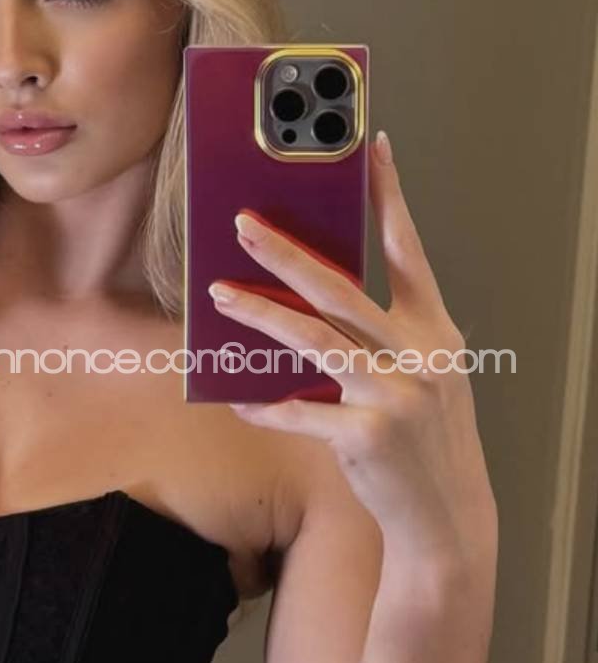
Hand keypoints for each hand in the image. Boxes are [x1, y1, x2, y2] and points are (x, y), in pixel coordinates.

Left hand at [208, 130, 497, 575]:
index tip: (371, 148)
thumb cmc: (422, 436)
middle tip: (242, 223)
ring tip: (218, 295)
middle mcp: (421, 355)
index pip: (409, 251)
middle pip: (342, 289)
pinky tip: (238, 400)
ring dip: (259, 315)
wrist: (445, 513)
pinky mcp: (367, 435)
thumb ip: (378, 337)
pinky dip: (266, 406)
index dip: (390, 198)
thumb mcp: (420, 376)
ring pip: (312, 340)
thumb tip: (303, 300)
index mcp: (436, 331)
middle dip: (286, 252)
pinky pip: (299, 412)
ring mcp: (396, 394)